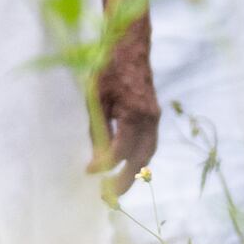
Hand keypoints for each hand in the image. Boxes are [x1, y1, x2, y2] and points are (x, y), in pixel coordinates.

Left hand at [93, 20, 160, 184]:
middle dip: (124, 181)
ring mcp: (155, 118)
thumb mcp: (95, 97)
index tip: (88, 173)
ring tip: (116, 187)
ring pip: (148, 154)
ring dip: (134, 172)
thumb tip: (96, 158)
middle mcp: (150, 119)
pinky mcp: (154, 115)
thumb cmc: (108, 68)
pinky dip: (139, 158)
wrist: (130, 45)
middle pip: (139, 160)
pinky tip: (126, 164)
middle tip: (107, 198)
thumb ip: (97, 128)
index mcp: (135, 114)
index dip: (104, 166)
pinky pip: (149, 143)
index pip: (120, 151)